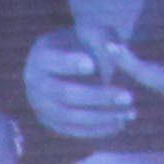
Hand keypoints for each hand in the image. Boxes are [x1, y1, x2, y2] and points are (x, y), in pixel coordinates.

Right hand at [23, 27, 137, 144]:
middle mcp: (35, 85)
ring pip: (70, 117)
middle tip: (128, 96)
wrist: (73, 63)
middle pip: (64, 94)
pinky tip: (121, 123)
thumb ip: (103, 37)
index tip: (91, 65)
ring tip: (129, 113)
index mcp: (41, 57)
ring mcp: (42, 107)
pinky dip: (98, 129)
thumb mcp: (92, 33)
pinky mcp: (53, 123)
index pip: (51, 62)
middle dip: (98, 96)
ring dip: (102, 117)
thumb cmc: (85, 43)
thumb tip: (116, 47)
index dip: (69, 64)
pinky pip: (74, 130)